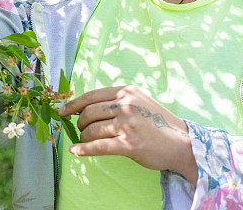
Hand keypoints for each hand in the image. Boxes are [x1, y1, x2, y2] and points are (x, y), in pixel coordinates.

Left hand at [58, 85, 197, 180]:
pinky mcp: (129, 143)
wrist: (181, 142)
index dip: (73, 104)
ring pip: (92, 129)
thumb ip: (118, 101)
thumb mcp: (139, 101)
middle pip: (89, 112)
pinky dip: (84, 150)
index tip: (62, 111)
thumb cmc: (157, 123)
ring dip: (83, 137)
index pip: (92, 95)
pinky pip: (99, 146)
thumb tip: (87, 107)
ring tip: (84, 141)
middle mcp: (126, 104)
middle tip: (79, 131)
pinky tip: (75, 152)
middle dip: (80, 123)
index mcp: (127, 91)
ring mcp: (128, 124)